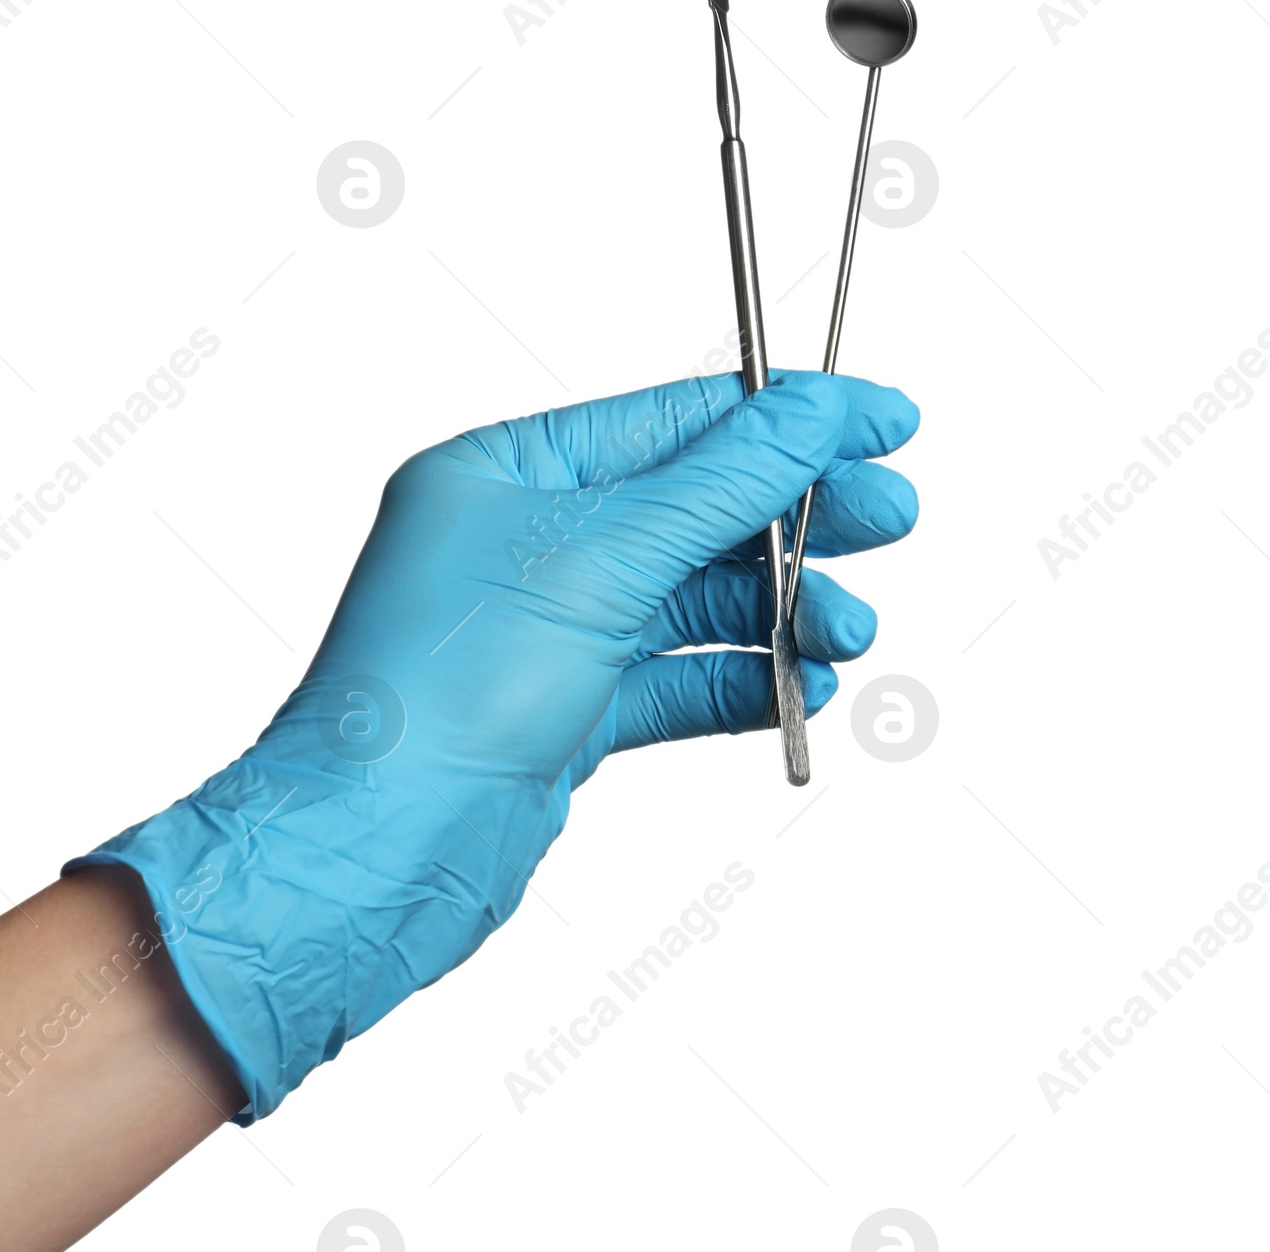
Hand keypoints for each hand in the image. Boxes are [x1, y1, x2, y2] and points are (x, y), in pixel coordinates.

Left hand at [68, 369, 918, 1117]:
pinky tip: (803, 687)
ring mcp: (547, 629)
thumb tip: (812, 415)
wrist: (377, 855)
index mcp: (506, 471)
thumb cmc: (439, 692)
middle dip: (798, 516)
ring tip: (849, 631)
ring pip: (695, 600)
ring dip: (784, 611)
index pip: (674, 421)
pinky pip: (679, 679)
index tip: (880, 419)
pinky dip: (745, 681)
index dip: (786, 418)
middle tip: (892, 518)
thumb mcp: (601, 556)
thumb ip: (721, 484)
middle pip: (695, 508)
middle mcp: (524, 542)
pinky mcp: (567, 710)